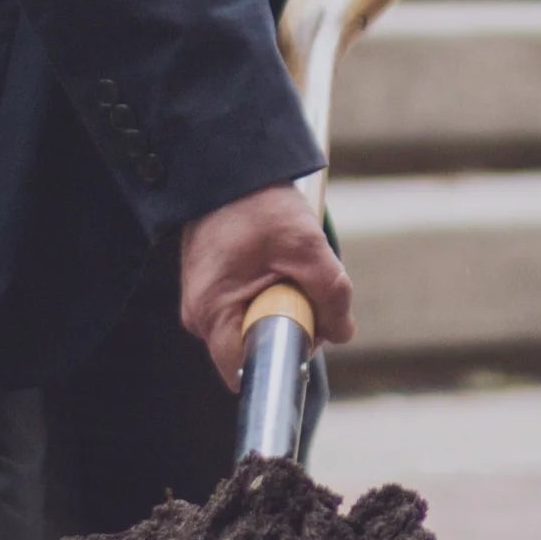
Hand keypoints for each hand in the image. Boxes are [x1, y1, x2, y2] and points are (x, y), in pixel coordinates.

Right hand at [179, 182, 353, 389]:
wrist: (229, 168)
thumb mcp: (307, 246)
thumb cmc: (259, 204)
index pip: (247, 371)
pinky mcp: (210, 290)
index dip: (286, 359)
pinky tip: (272, 266)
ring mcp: (202, 303)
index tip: (309, 330)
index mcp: (213, 312)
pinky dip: (267, 295)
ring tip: (286, 268)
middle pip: (253, 350)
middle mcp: (199, 315)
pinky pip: (245, 310)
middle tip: (303, 288)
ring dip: (279, 309)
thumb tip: (341, 332)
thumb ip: (331, 296)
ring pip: (252, 328)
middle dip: (288, 328)